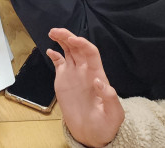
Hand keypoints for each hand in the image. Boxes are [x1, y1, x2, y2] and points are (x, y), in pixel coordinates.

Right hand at [47, 28, 124, 146]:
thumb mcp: (114, 114)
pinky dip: (54, 55)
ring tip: (52, 32)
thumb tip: (99, 81)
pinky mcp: (64, 80)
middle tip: (56, 31)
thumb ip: (110, 98)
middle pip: (77, 47)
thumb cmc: (106, 124)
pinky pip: (59, 63)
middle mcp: (85, 71)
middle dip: (68, 36)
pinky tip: (49, 50)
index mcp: (98, 75)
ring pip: (68, 51)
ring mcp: (74, 74)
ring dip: (61, 40)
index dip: (82, 44)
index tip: (73, 39)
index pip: (91, 53)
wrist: (92, 133)